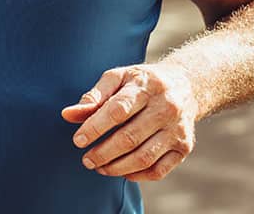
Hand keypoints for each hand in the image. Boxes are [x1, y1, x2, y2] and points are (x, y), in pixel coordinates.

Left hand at [60, 63, 197, 181]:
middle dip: (103, 153)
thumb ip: (93, 97)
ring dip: (117, 167)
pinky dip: (137, 176)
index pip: (118, 110)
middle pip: (130, 138)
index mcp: (146, 86)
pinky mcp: (184, 147)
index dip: (95, 128)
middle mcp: (166, 107)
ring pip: (144, 157)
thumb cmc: (142, 83)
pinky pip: (159, 170)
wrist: (186, 85)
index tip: (78, 140)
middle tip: (86, 160)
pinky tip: (122, 171)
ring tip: (99, 167)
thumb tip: (67, 115)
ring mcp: (178, 129)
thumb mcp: (118, 78)